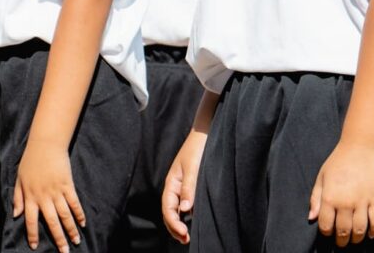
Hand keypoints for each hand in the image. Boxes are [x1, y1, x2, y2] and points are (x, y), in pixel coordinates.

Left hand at [13, 139, 84, 252]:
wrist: (45, 144)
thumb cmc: (30, 161)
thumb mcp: (19, 179)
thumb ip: (17, 197)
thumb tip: (15, 215)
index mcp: (30, 197)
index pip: (31, 221)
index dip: (32, 235)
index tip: (34, 247)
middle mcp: (43, 197)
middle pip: (52, 222)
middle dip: (58, 239)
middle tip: (64, 252)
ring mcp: (57, 191)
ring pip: (65, 215)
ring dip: (71, 230)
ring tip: (76, 242)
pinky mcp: (68, 185)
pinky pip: (74, 203)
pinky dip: (79, 214)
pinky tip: (83, 223)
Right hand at [161, 129, 206, 243]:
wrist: (205, 133)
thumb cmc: (198, 148)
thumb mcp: (193, 167)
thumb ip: (189, 187)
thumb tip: (185, 209)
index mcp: (172, 183)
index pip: (168, 209)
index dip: (173, 224)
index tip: (184, 234)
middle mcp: (175, 187)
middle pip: (169, 212)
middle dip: (174, 228)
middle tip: (185, 240)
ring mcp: (183, 186)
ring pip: (177, 210)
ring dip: (180, 223)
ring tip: (187, 235)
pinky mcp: (192, 185)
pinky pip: (186, 204)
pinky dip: (187, 215)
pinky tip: (194, 220)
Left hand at [309, 141, 373, 246]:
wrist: (360, 148)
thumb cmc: (338, 162)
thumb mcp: (321, 177)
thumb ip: (315, 199)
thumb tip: (311, 218)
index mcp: (330, 197)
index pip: (326, 225)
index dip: (326, 232)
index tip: (328, 231)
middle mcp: (345, 202)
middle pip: (343, 231)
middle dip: (341, 240)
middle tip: (341, 242)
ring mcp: (362, 202)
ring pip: (359, 230)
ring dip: (356, 239)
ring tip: (353, 239)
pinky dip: (373, 231)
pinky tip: (369, 233)